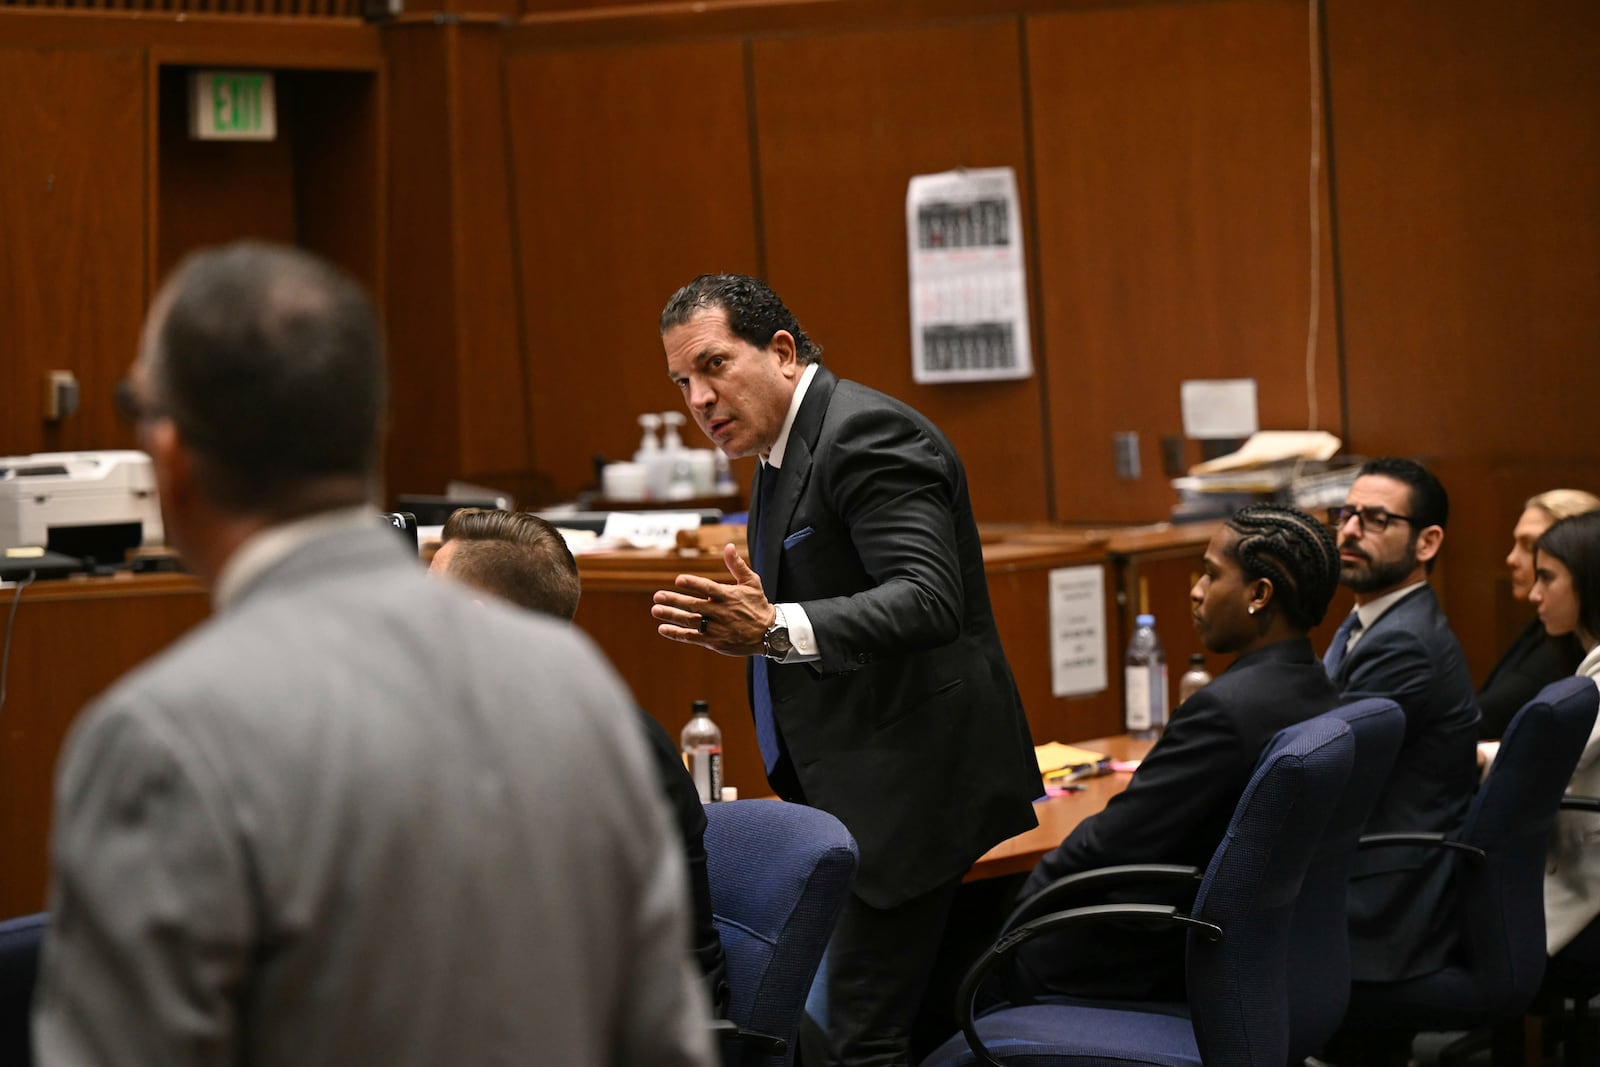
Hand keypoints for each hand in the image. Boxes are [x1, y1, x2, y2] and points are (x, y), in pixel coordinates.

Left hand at [651, 543, 774, 656]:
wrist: (769, 633)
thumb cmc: (758, 604)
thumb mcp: (752, 582)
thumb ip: (737, 565)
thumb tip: (728, 546)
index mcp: (729, 595)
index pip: (708, 588)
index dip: (693, 583)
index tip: (678, 580)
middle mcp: (721, 612)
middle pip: (694, 605)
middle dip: (675, 600)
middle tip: (657, 596)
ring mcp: (717, 628)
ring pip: (691, 621)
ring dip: (672, 616)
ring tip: (655, 610)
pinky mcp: (714, 641)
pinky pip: (692, 637)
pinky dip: (677, 634)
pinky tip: (663, 629)